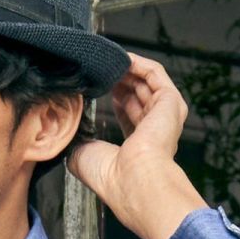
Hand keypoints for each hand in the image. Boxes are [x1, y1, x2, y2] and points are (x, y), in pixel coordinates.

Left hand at [66, 51, 207, 238]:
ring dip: (128, 69)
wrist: (132, 179)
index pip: (130, 116)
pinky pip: (155, 73)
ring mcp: (165, 116)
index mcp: (139, 147)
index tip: (98, 87)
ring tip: (108, 61)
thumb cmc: (110, 177)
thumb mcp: (84, 155)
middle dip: (120, 81)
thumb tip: (69, 129)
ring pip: (147, 82)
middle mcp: (156, 131)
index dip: (115, 99)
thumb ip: (78, 139)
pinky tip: (121, 58)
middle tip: (101, 71)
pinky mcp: (170, 102)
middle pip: (139, 96)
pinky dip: (138, 62)